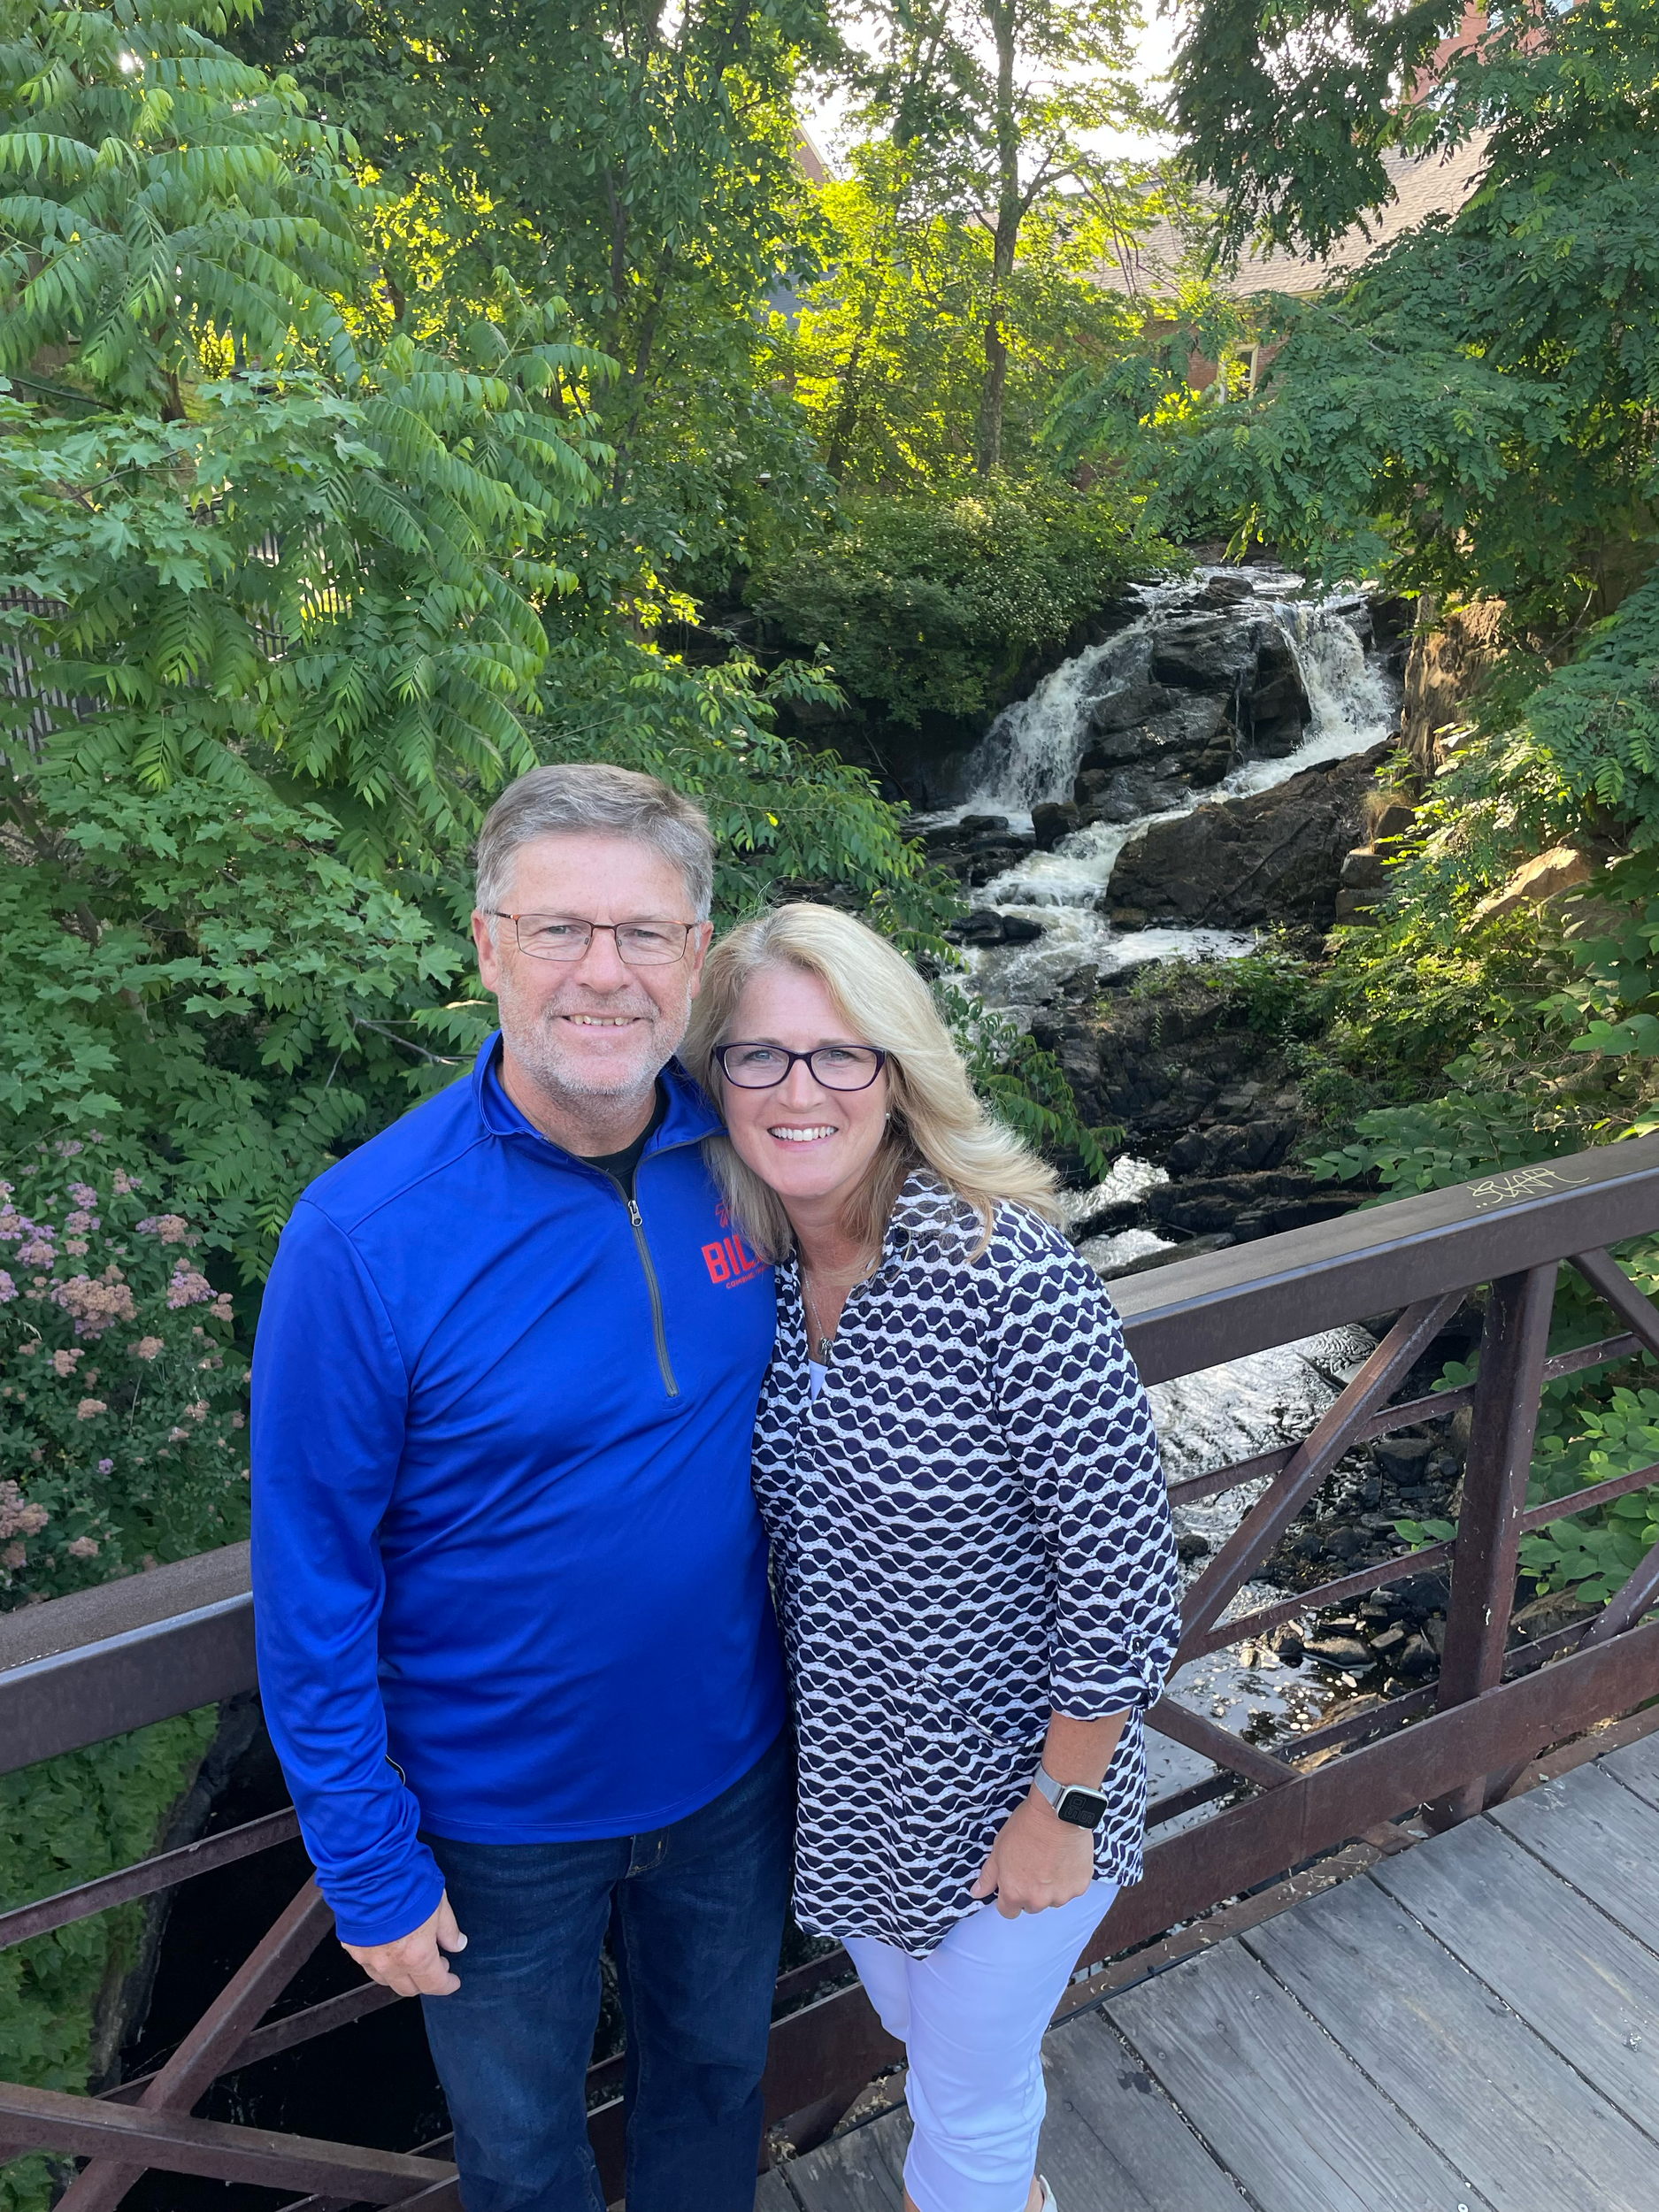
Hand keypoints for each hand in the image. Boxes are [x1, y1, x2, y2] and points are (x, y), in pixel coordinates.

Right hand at [341, 1891, 466, 1996]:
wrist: (368, 1867)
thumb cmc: (406, 1881)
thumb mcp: (439, 1902)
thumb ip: (448, 1929)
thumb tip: (457, 1944)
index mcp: (416, 1954)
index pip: (434, 1984)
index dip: (446, 1984)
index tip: (453, 1981)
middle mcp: (390, 1962)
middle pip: (408, 1988)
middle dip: (425, 1982)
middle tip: (436, 1964)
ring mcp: (367, 1956)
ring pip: (386, 1979)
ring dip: (401, 1975)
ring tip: (412, 1958)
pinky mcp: (351, 1945)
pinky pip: (367, 1964)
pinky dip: (380, 1962)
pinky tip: (389, 1947)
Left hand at [971, 1788, 1095, 1918]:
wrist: (1057, 1813)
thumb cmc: (1026, 1827)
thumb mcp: (998, 1849)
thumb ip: (988, 1877)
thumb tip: (977, 1893)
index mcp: (1014, 1893)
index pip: (1008, 1911)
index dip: (1009, 1896)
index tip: (1015, 1881)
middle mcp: (1038, 1900)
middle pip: (1032, 1905)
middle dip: (1031, 1891)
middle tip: (1034, 1865)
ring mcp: (1061, 1895)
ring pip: (1053, 1899)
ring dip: (1052, 1887)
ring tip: (1051, 1860)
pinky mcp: (1079, 1887)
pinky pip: (1072, 1889)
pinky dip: (1069, 1879)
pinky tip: (1065, 1859)